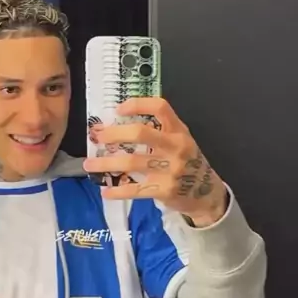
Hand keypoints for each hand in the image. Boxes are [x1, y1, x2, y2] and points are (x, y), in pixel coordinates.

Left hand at [83, 98, 227, 226]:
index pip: (160, 107)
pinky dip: (117, 191)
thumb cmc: (187, 162)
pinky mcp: (164, 190)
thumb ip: (159, 131)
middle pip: (140, 133)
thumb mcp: (181, 141)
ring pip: (132, 162)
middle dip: (114, 133)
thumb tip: (119, 125)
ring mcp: (170, 169)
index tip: (118, 109)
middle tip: (97, 136)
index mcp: (179, 130)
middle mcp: (175, 147)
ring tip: (89, 164)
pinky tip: (105, 191)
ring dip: (106, 163)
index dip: (137, 104)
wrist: (207, 193)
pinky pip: (135, 189)